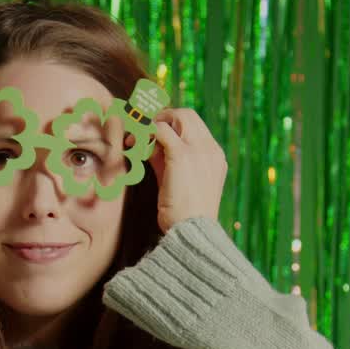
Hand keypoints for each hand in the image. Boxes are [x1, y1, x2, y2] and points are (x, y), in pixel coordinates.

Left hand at [147, 108, 226, 235]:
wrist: (192, 233)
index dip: (172, 125)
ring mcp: (199, 150)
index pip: (194, 127)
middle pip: (187, 115)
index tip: (153, 133)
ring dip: (153, 122)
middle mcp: (210, 149)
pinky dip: (146, 132)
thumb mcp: (177, 183)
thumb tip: (149, 146)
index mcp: (215, 157)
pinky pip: (161, 130)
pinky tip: (134, 142)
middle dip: (162, 117)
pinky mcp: (182, 155)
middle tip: (142, 128)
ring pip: (176, 116)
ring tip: (135, 136)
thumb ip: (166, 162)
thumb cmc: (184, 216)